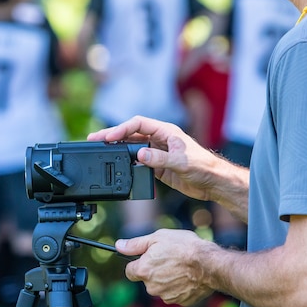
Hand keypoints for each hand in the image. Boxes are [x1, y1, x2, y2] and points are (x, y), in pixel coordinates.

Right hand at [87, 115, 226, 201]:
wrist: (213, 182)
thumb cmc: (204, 166)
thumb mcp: (180, 161)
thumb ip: (159, 158)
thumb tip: (139, 155)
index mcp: (166, 131)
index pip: (138, 124)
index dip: (121, 128)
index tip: (108, 137)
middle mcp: (160, 139)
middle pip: (131, 134)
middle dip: (113, 136)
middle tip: (94, 139)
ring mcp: (158, 152)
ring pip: (132, 147)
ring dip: (117, 149)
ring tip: (100, 151)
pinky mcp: (158, 166)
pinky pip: (138, 162)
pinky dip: (127, 163)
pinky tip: (118, 166)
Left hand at [116, 229, 216, 305]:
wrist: (209, 264)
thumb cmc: (184, 247)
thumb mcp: (158, 237)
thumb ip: (136, 244)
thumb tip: (119, 245)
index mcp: (144, 270)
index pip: (130, 271)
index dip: (139, 263)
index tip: (148, 257)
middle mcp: (152, 287)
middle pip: (147, 279)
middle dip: (155, 271)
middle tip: (170, 258)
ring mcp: (167, 296)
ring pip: (162, 287)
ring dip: (168, 279)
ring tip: (182, 266)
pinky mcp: (181, 301)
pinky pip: (176, 293)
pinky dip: (180, 286)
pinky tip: (189, 275)